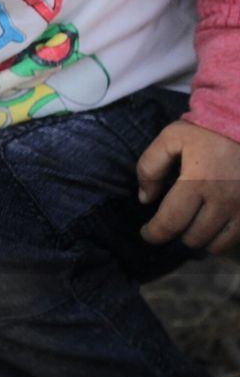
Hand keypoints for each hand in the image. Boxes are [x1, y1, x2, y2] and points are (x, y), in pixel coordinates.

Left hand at [137, 120, 239, 254]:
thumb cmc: (210, 131)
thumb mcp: (172, 137)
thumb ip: (150, 166)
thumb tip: (145, 198)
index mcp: (198, 181)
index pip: (170, 223)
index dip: (154, 234)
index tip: (147, 232)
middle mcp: (223, 199)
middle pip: (192, 238)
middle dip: (177, 233)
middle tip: (175, 221)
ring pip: (216, 246)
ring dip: (201, 238)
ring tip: (195, 223)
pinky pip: (237, 241)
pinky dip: (223, 238)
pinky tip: (216, 225)